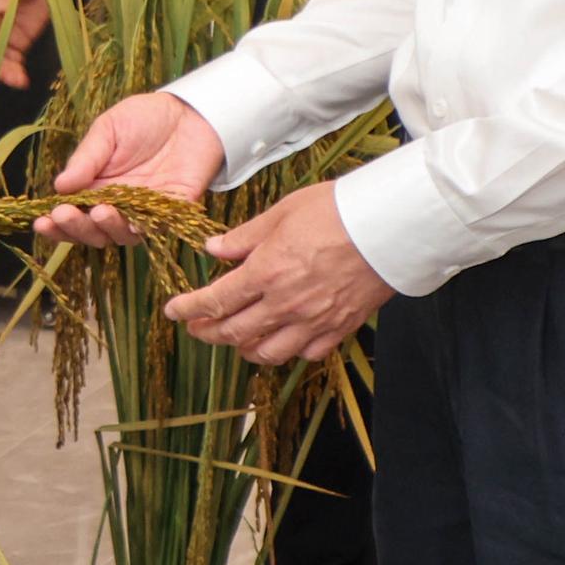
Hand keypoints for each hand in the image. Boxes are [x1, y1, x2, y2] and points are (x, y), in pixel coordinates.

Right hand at [34, 92, 222, 248]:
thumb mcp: (108, 130)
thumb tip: (58, 186)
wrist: (191, 111)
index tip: (41, 222)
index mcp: (96, 188)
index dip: (56, 224)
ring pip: (122, 235)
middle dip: (76, 228)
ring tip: (98, 211)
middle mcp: (118, 206)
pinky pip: (158, 227)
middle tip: (65, 214)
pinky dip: (144, 229)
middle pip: (93, 231)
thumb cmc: (145, 118)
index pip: (72, 214)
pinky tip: (131, 224)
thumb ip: (87, 159)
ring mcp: (146, 212)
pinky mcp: (175, 210)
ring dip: (106, 228)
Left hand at [163, 181, 391, 364]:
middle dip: (208, 332)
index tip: (173, 311)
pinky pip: (305, 354)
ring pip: (267, 352)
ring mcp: (313, 321)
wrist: (390, 226)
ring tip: (235, 339)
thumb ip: (245, 237)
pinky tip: (281, 341)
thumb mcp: (282, 212)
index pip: (215, 301)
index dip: (189, 309)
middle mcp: (285, 303)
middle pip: (234, 332)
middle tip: (196, 328)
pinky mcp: (339, 328)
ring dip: (243, 348)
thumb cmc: (338, 210)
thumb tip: (214, 249)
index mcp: (266, 272)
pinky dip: (287, 352)